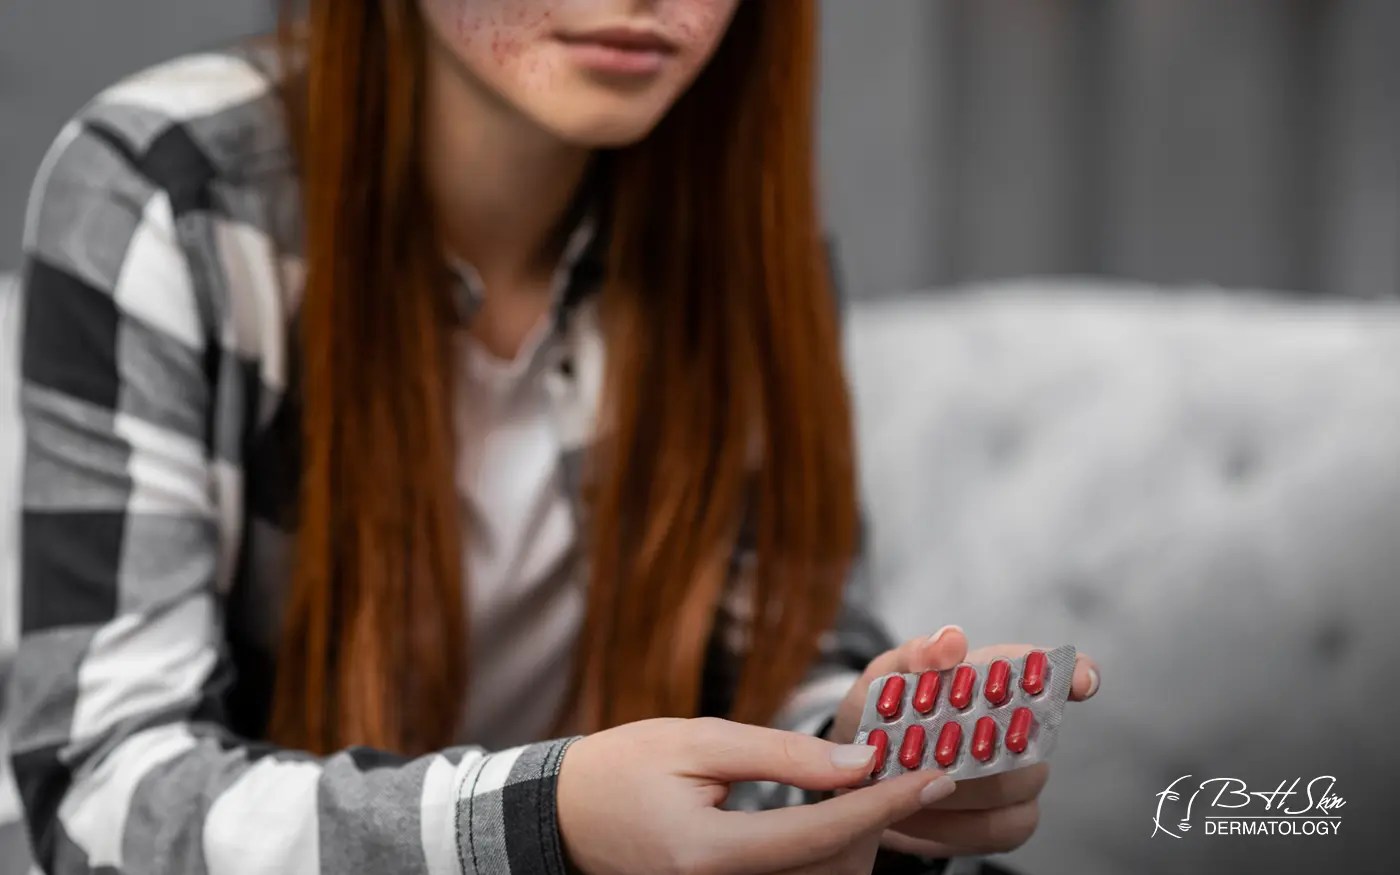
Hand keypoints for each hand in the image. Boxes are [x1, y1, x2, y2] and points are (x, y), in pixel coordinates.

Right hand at [556, 716, 958, 874]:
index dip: (885, 803)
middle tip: (900, 769)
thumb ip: (781, 754)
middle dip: (877, 822)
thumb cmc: (622, 769)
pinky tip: (832, 817)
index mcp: (710, 854)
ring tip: (868, 789)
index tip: (935, 774)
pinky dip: (826, 856)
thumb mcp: (698, 741)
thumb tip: (857, 761)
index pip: (821, 833)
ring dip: (856, 841)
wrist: (564, 817)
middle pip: (834, 873)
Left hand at [826, 627, 1101, 856]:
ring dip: (953, 791)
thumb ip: (913, 656)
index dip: (1072, 673)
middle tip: (928, 753)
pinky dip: (949, 827)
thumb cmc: (879, 716)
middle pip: (1028, 740)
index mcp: (990, 679)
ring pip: (1012, 789)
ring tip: (903, 787)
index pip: (1046, 669)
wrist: (861, 771)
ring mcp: (1018, 778)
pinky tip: (914, 815)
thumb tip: (951, 641)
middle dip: (975, 748)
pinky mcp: (1007, 822)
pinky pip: (996, 831)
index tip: (1081, 682)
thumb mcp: (881, 681)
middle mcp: (1016, 727)